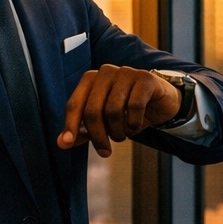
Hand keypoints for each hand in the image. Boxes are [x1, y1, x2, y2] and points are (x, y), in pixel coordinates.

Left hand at [58, 65, 180, 156]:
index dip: (69, 125)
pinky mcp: (145, 78)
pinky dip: (133, 123)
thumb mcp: (103, 122)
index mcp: (90, 79)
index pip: (74, 104)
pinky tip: (135, 126)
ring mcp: (126, 72)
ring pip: (113, 110)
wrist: (160, 102)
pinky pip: (134, 107)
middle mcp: (105, 72)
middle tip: (105, 152)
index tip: (66, 144)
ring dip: (117, 131)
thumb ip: (83, 130)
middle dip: (97, 136)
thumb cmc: (127, 111)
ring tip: (122, 136)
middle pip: (92, 110)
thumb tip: (62, 143)